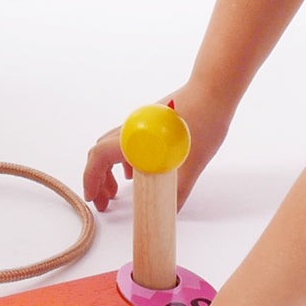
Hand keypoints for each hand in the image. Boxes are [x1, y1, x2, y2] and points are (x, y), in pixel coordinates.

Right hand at [82, 86, 231, 211]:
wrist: (214, 92)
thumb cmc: (203, 122)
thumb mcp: (192, 164)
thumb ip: (178, 191)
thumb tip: (169, 213)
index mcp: (135, 137)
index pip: (99, 157)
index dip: (91, 180)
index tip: (93, 198)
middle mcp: (130, 128)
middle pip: (99, 154)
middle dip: (97, 179)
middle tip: (103, 202)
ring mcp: (138, 124)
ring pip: (111, 148)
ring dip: (108, 170)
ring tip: (115, 192)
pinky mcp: (148, 123)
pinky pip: (125, 143)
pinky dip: (121, 161)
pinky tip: (134, 174)